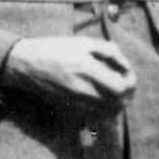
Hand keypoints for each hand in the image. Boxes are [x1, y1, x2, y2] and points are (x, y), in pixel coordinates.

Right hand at [1, 35, 136, 111]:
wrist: (27, 65)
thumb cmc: (56, 49)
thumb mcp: (83, 42)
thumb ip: (109, 51)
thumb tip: (125, 65)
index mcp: (86, 69)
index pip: (120, 88)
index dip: (130, 81)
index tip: (126, 71)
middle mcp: (83, 89)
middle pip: (119, 104)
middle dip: (127, 93)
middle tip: (124, 80)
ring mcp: (77, 101)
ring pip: (110, 113)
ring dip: (119, 102)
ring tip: (115, 88)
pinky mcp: (73, 108)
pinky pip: (98, 116)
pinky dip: (107, 108)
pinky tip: (104, 96)